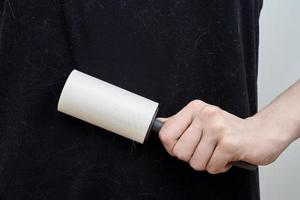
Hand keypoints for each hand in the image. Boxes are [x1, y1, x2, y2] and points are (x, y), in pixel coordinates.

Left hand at [159, 100, 292, 173]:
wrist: (261, 133)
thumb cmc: (229, 129)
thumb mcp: (202, 120)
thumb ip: (180, 124)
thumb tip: (158, 125)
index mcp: (195, 108)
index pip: (166, 134)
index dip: (173, 147)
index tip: (184, 146)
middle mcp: (205, 114)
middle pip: (179, 152)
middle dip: (193, 157)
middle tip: (207, 149)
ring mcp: (217, 127)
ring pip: (195, 162)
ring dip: (208, 162)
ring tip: (218, 151)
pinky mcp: (230, 142)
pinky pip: (212, 167)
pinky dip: (220, 167)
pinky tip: (227, 155)